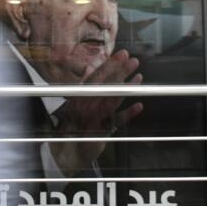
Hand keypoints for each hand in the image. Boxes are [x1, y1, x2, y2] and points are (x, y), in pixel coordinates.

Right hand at [50, 49, 142, 174]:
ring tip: (139, 78)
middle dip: (120, 72)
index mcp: (79, 96)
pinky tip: (139, 106)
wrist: (67, 151)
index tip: (121, 54)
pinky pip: (116, 122)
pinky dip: (128, 114)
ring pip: (112, 100)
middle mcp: (85, 105)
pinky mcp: (100, 132)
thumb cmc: (75, 124)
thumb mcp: (76, 103)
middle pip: (105, 86)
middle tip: (133, 61)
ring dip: (127, 89)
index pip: (95, 76)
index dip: (109, 65)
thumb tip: (91, 67)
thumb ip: (86, 86)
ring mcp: (92, 118)